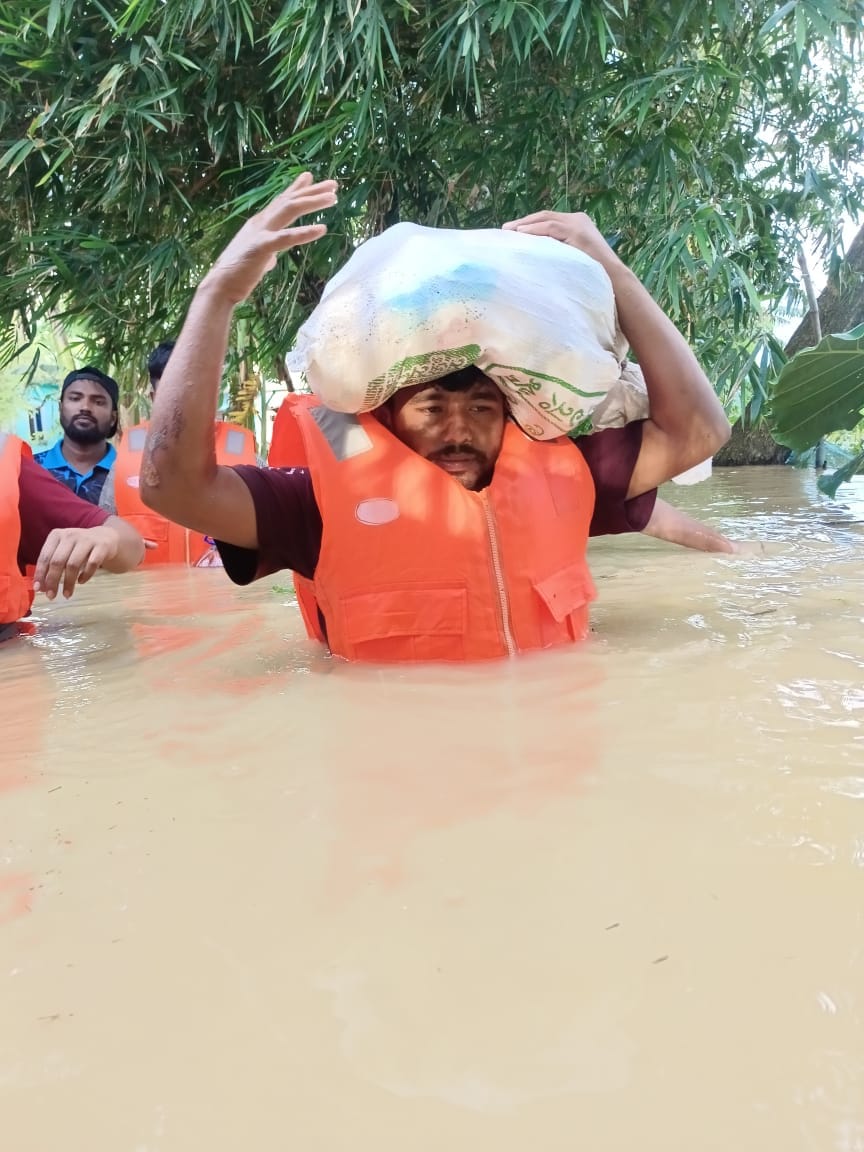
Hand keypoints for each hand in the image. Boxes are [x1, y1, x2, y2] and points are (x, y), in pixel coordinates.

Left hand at [33, 525, 122, 599]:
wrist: (105, 537)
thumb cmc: (78, 547)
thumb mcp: (63, 550)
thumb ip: (51, 565)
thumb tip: (41, 587)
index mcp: (56, 535)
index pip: (45, 557)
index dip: (40, 574)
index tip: (38, 589)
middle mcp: (70, 536)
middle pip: (57, 562)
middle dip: (52, 581)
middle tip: (51, 596)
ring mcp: (86, 540)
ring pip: (73, 564)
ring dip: (68, 582)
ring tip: (66, 594)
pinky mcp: (101, 547)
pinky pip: (92, 564)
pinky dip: (85, 575)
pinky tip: (81, 581)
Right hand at [201, 172, 338, 303]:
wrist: (220, 286)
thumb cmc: (238, 274)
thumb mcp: (257, 259)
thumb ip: (266, 253)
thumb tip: (272, 259)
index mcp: (259, 224)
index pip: (281, 201)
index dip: (297, 189)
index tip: (311, 177)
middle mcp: (260, 222)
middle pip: (290, 201)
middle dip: (312, 191)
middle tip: (334, 184)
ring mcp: (261, 233)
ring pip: (290, 210)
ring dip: (312, 202)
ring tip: (333, 198)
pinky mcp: (262, 248)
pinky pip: (286, 238)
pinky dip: (305, 232)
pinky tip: (323, 228)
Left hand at [502, 210, 619, 270]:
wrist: (614, 281)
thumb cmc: (592, 276)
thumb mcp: (572, 258)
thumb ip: (558, 251)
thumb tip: (536, 256)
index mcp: (577, 223)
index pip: (548, 219)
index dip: (529, 224)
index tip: (512, 232)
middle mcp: (577, 219)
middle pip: (544, 216)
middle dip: (523, 222)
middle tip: (505, 229)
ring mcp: (578, 224)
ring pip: (545, 219)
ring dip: (525, 225)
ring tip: (509, 231)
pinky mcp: (577, 232)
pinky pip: (551, 228)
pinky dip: (534, 230)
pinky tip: (521, 234)